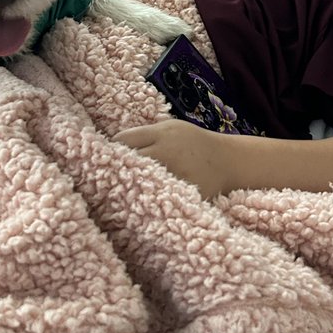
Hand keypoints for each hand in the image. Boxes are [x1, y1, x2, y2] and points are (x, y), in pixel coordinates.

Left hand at [114, 119, 230, 197]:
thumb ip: (145, 135)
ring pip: (138, 184)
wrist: (228, 162)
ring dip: (127, 188)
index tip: (104, 157)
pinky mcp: (184, 194)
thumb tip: (112, 146)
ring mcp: (176, 175)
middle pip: (128, 162)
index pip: (123, 141)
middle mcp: (168, 153)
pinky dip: (145, 201)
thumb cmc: (193, 144)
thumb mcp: (171, 129)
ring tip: (117, 192)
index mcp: (162, 134)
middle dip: (115, 169)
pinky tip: (139, 204)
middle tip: (104, 178)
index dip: (111, 150)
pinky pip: (156, 200)